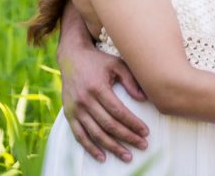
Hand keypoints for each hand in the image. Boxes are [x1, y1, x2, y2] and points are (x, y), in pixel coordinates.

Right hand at [59, 44, 149, 162]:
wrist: (71, 57)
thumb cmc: (98, 61)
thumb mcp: (117, 64)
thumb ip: (131, 80)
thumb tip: (144, 99)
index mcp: (98, 87)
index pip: (118, 111)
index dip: (132, 123)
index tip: (145, 132)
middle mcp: (85, 100)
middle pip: (109, 125)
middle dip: (127, 137)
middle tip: (142, 145)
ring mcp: (75, 109)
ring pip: (95, 133)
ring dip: (112, 147)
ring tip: (127, 155)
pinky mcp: (69, 114)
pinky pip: (79, 135)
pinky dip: (90, 148)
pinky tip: (102, 157)